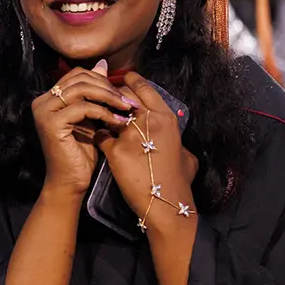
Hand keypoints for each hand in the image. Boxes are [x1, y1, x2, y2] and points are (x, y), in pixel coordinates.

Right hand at [33, 60, 136, 194]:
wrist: (70, 182)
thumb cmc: (81, 153)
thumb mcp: (90, 117)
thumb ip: (93, 94)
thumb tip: (102, 65)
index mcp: (48, 98)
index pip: (77, 75)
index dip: (102, 80)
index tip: (123, 93)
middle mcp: (41, 101)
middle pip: (79, 78)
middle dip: (108, 87)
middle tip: (128, 101)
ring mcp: (44, 111)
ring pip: (82, 89)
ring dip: (109, 97)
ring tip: (127, 109)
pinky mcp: (51, 122)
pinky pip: (83, 107)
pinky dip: (104, 112)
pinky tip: (119, 122)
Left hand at [95, 73, 198, 231]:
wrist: (166, 204)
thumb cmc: (179, 182)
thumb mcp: (186, 156)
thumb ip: (179, 142)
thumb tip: (177, 140)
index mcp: (166, 118)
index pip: (143, 88)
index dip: (130, 82)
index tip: (122, 80)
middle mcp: (149, 121)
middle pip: (122, 95)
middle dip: (111, 95)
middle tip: (105, 98)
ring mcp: (130, 135)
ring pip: (107, 113)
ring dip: (102, 115)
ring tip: (99, 119)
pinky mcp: (115, 151)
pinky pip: (100, 136)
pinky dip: (98, 138)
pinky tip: (99, 143)